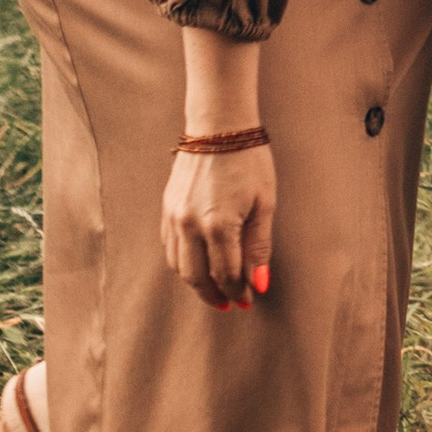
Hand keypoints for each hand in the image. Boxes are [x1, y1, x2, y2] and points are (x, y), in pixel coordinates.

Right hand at [161, 136, 275, 309]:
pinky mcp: (166, 208)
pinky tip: (197, 264)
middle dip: (214, 295)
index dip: (238, 292)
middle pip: (197, 277)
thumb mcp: (265, 204)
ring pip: (179, 265)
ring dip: (196, 282)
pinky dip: (182, 262)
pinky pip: (169, 247)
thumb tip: (258, 283)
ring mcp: (174, 217)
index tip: (248, 300)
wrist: (219, 127)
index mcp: (218, 225)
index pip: (226, 274)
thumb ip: (259, 247)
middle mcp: (190, 225)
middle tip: (229, 303)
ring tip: (215, 289)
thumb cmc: (249, 161)